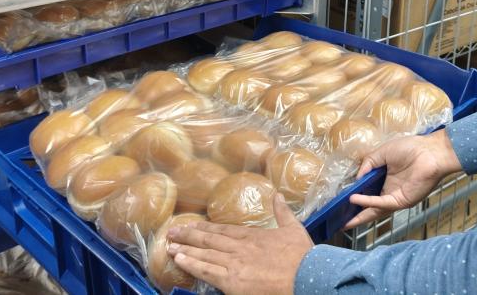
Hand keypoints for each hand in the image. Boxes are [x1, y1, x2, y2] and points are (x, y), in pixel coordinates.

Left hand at [167, 194, 312, 294]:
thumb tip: (277, 194)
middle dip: (188, 236)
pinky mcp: (233, 282)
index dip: (204, 228)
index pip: (222, 230)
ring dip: (185, 250)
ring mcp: (234, 264)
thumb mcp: (293, 228)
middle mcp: (239, 248)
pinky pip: (207, 272)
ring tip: (170, 246)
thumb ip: (282, 211)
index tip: (190, 225)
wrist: (305, 275)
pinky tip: (180, 261)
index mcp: (252, 236)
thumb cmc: (301, 255)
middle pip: (208, 240)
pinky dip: (192, 265)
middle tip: (171, 233)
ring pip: (204, 255)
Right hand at [345, 129, 462, 228]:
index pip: (368, 191)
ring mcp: (395, 197)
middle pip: (370, 207)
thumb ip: (368, 164)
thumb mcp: (382, 152)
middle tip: (340, 222)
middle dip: (356, 215)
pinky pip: (381, 203)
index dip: (356, 196)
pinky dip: (367, 202)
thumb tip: (356, 179)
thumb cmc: (410, 148)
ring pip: (374, 210)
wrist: (431, 152)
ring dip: (360, 215)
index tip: (341, 200)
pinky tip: (355, 199)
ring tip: (344, 221)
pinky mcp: (401, 201)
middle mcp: (389, 190)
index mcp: (385, 179)